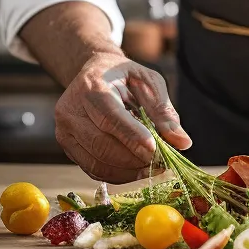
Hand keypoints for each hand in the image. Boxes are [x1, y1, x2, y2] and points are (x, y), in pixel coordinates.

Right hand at [55, 50, 191, 182]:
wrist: (94, 73)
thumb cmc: (124, 76)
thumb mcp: (149, 83)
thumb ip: (164, 111)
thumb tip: (183, 142)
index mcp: (92, 86)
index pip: (110, 117)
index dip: (132, 136)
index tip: (155, 150)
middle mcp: (71, 110)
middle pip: (101, 144)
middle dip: (134, 159)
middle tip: (162, 163)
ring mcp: (65, 131)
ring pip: (97, 163)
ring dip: (128, 171)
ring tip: (152, 167)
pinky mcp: (67, 146)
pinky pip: (92, 169)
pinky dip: (118, 175)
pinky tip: (136, 169)